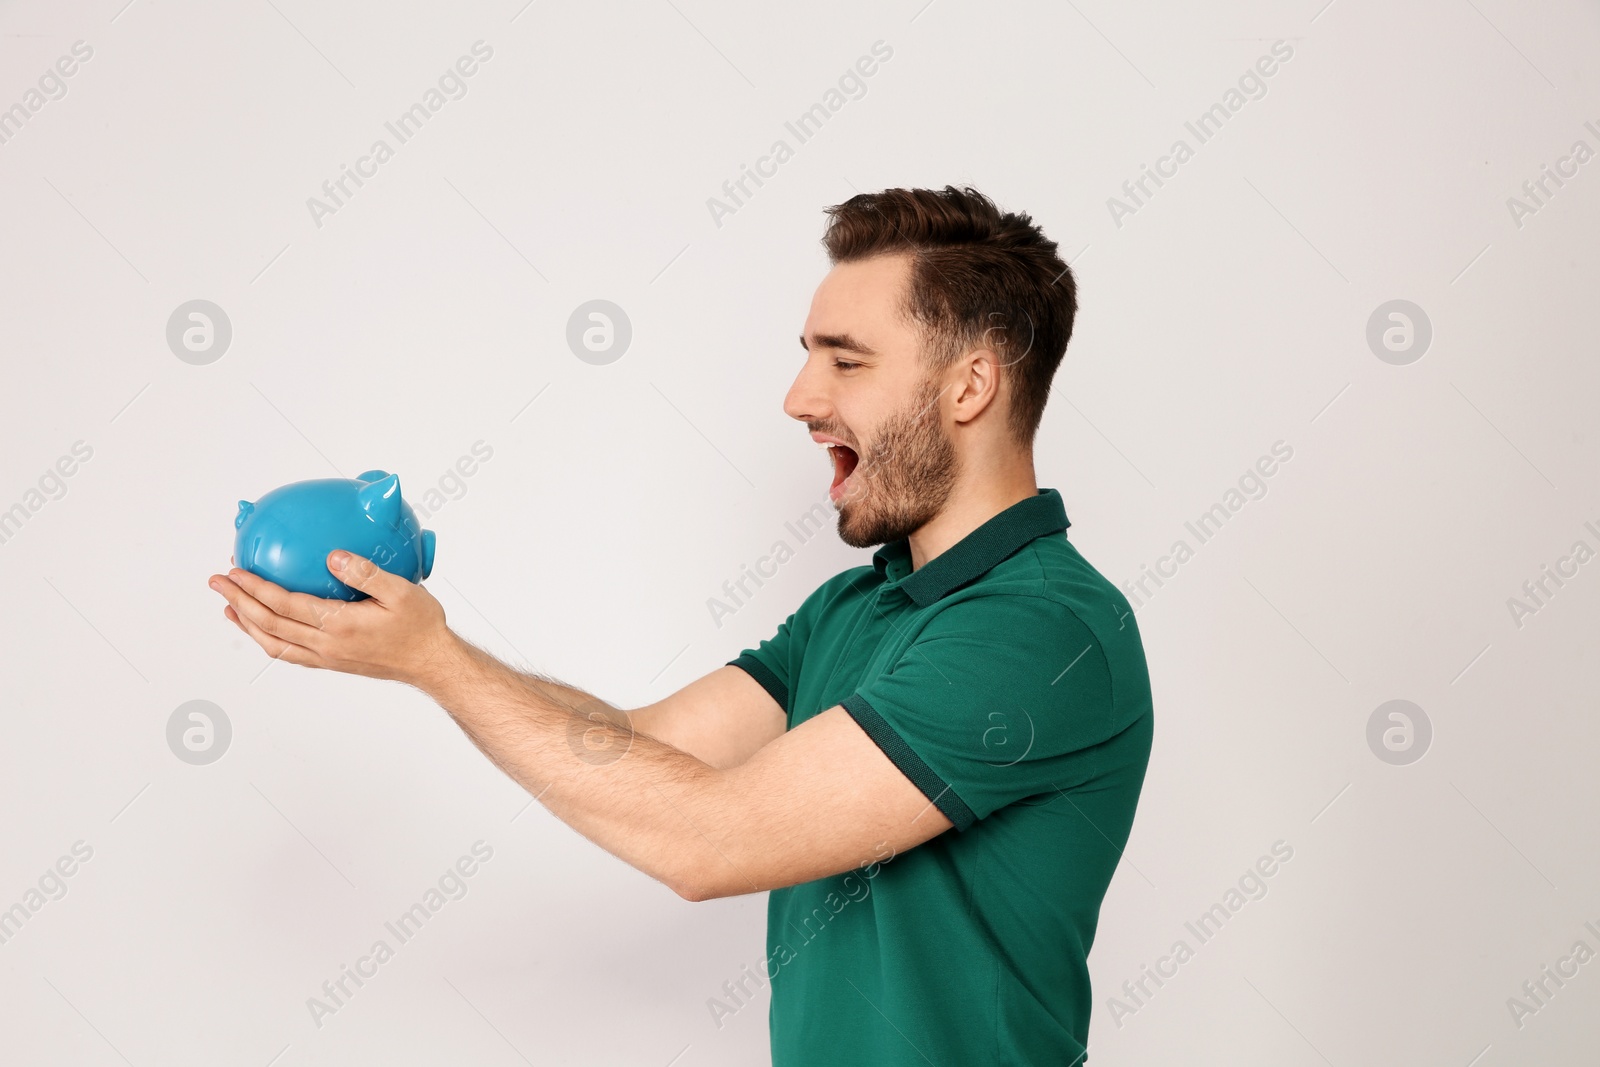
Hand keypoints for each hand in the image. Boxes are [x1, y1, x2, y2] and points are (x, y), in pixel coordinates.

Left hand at [208, 550, 459, 688]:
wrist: (431, 663)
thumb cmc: (421, 626)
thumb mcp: (402, 592)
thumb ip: (366, 572)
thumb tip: (333, 556)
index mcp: (339, 625)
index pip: (285, 605)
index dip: (255, 588)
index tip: (235, 571)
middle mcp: (327, 645)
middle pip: (269, 625)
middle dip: (239, 602)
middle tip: (217, 582)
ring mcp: (327, 658)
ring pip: (274, 644)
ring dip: (247, 624)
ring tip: (229, 607)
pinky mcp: (332, 663)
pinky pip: (289, 653)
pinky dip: (267, 639)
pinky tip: (263, 628)